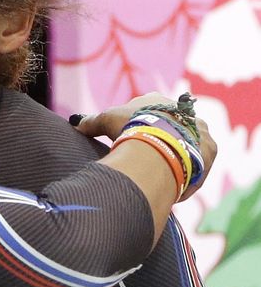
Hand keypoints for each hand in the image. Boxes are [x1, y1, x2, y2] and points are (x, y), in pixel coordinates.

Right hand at [72, 92, 216, 200]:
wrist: (161, 141)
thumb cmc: (131, 126)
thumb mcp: (105, 120)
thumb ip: (91, 122)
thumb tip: (75, 123)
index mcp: (158, 100)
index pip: (147, 112)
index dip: (136, 126)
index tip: (128, 140)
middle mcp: (182, 111)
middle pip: (168, 129)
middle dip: (157, 142)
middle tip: (144, 159)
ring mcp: (199, 130)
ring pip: (185, 145)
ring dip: (174, 157)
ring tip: (159, 174)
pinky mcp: (209, 150)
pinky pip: (196, 164)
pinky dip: (186, 174)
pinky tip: (174, 186)